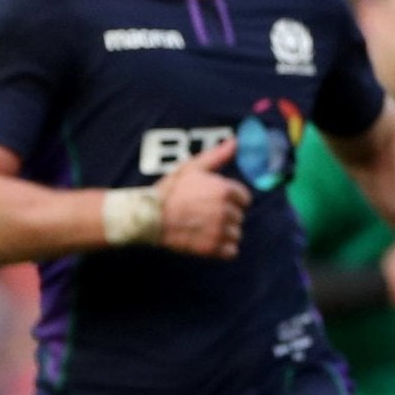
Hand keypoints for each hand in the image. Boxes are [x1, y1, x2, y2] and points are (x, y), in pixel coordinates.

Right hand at [155, 138, 249, 258]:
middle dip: (226, 217)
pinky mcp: (211, 248)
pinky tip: (208, 242)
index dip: (231, 200)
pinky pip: (231, 252)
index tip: (214, 202)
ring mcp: (218, 231)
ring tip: (204, 229)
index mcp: (224, 190)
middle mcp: (225, 210)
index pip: (245, 199)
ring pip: (236, 234)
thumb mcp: (192, 168)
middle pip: (239, 217)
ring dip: (224, 234)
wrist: (148, 217)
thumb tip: (237, 142)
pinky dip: (223, 249)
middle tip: (204, 216)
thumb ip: (218, 156)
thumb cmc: (169, 191)